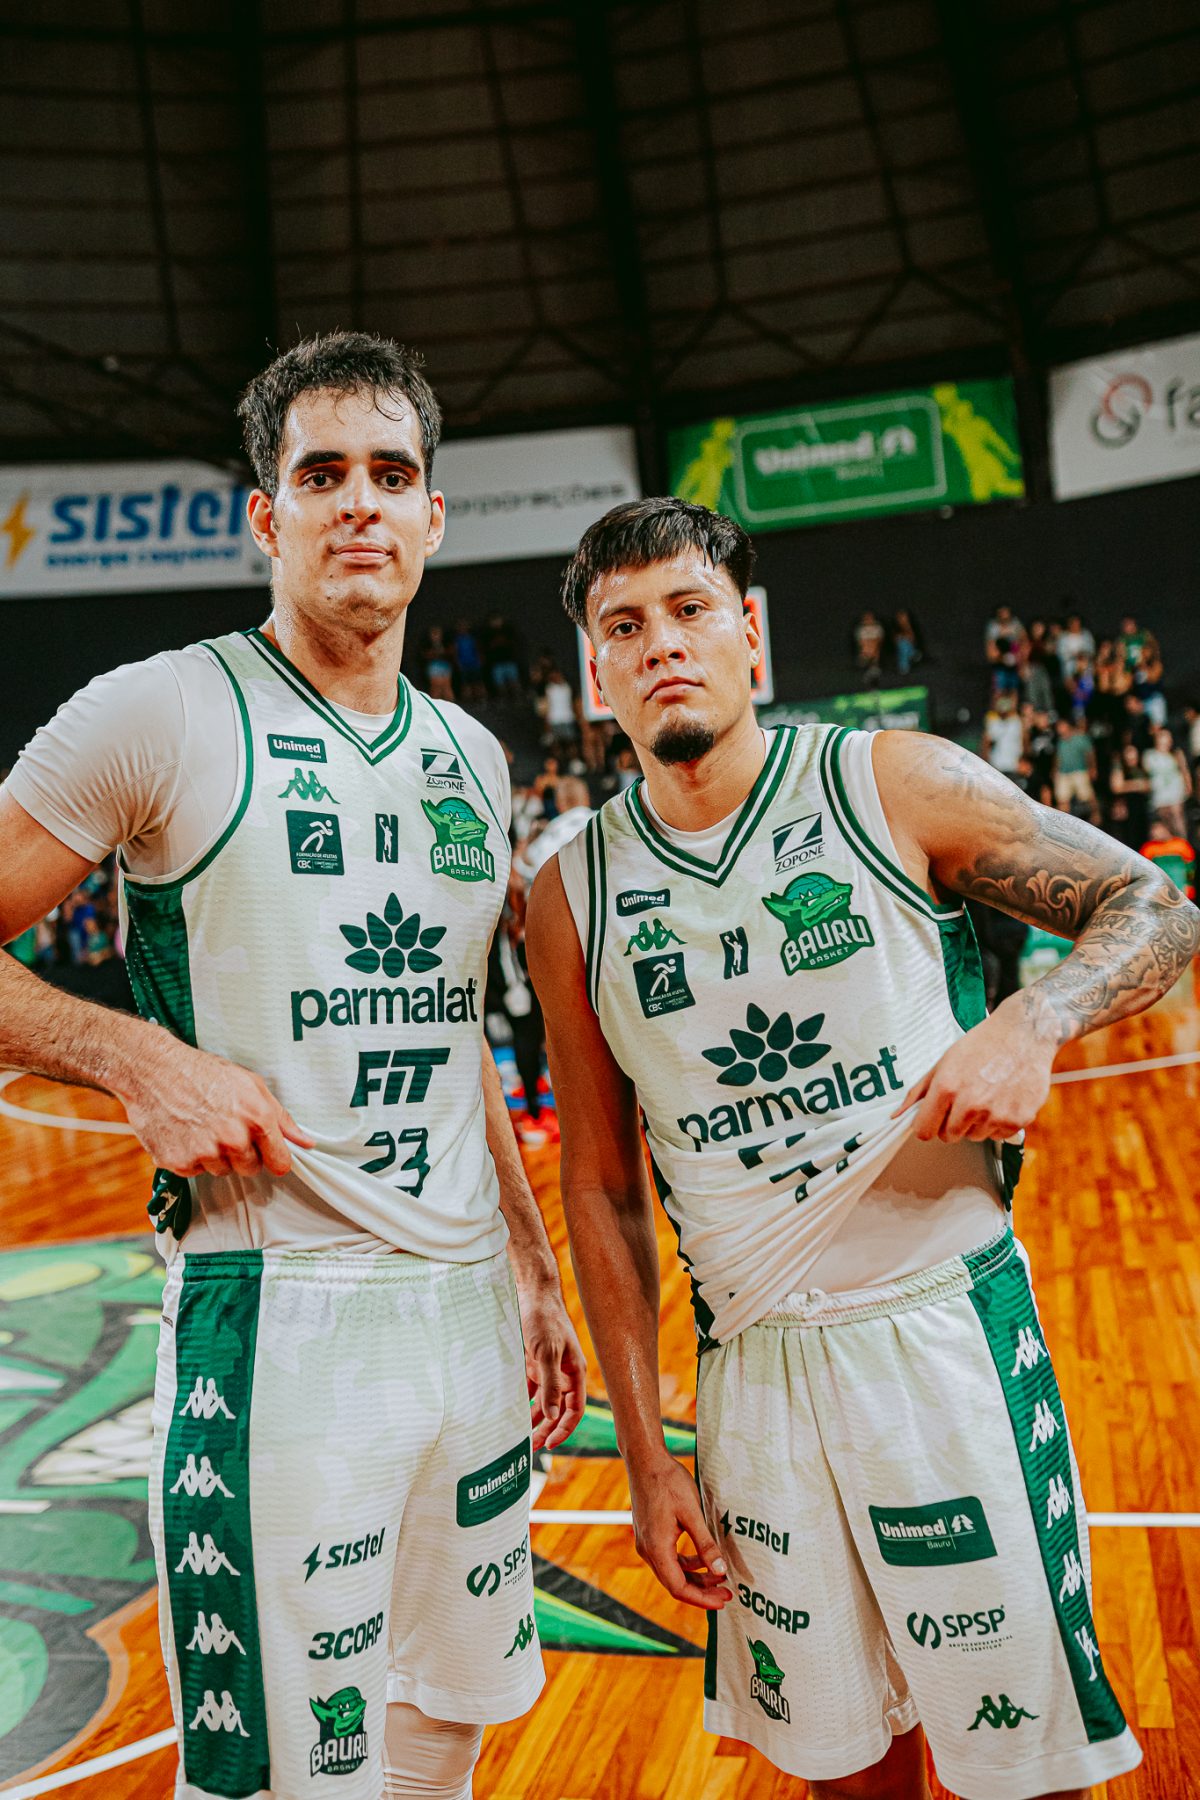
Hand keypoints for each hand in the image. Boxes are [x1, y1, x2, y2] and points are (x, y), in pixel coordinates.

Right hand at [123, 1036, 315, 1178]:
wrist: (154, 1070)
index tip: (267, 1154)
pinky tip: (185, 1133)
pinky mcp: (178, 1163)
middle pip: (250, 1169)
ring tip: (202, 1126)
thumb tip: (306, 1142)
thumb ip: (282, 1118)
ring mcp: (205, 1153)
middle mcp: (233, 1139)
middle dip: (242, 1154)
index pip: (280, 1163)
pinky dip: (190, 1157)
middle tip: (225, 1128)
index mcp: (257, 1119)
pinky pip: (195, 1172)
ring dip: (215, 1155)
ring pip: (221, 1170)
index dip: (274, 1158)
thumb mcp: (251, 1085)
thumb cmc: (204, 1073)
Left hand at [517, 1282, 587, 1451]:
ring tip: (521, 1437)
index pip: (575, 1409)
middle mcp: (563, 1373)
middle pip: (558, 1410)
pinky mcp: (533, 1362)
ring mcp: (548, 1368)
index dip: (565, 1428)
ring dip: (534, 1419)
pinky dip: (522, 1401)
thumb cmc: (543, 1318)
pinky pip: (530, 1389)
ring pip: (544, 1402)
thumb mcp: (547, 1352)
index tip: (550, 1444)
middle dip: (547, 1429)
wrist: (530, 1292)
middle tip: (531, 1448)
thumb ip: (550, 1384)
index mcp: (574, 1372)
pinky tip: (511, 1412)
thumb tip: (553, 1415)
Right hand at [628, 1451, 730, 1610]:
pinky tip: (702, 1559)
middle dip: (702, 1590)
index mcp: (656, 1548)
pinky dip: (687, 1564)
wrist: (645, 1460)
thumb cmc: (667, 1481)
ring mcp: (647, 1543)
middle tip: (726, 1592)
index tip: (722, 1600)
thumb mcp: (692, 1513)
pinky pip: (669, 1558)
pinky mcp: (650, 1535)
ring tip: (719, 1577)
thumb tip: (720, 1570)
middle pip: (675, 1583)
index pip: (679, 1587)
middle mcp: (648, 1550)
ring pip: (672, 1571)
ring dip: (695, 1577)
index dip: (702, 1598)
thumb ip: (705, 1544)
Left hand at [893, 1000, 1053, 1142]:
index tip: (934, 1119)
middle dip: (952, 1123)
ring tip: (986, 1096)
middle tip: (964, 1101)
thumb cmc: (982, 1045)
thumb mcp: (944, 1062)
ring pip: (974, 1136)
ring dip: (976, 1123)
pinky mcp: (1018, 1119)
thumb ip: (919, 1091)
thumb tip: (895, 1115)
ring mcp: (995, 1114)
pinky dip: (998, 1123)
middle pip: (948, 1136)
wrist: (1023, 1034)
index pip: (924, 1131)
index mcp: (947, 1088)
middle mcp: (970, 1104)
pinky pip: (998, 1136)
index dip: (927, 1126)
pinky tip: (1002, 1100)